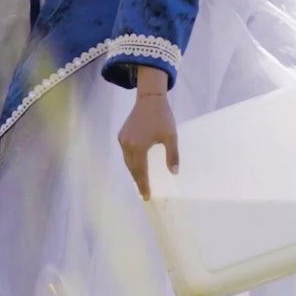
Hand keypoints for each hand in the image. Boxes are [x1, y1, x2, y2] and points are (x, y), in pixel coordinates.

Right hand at [118, 82, 176, 200]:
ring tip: (141, 182)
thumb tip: (174, 173)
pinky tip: (138, 165)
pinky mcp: (122, 135)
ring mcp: (122, 140)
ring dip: (134, 171)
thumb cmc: (162, 117)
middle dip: (138, 181)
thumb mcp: (171, 136)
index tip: (146, 196)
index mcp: (139, 147)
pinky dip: (131, 161)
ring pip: (127, 161)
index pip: (141, 171)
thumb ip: (172, 155)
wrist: (150, 98)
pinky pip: (126, 153)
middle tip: (144, 192)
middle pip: (132, 168)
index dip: (143, 184)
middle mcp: (127, 145)